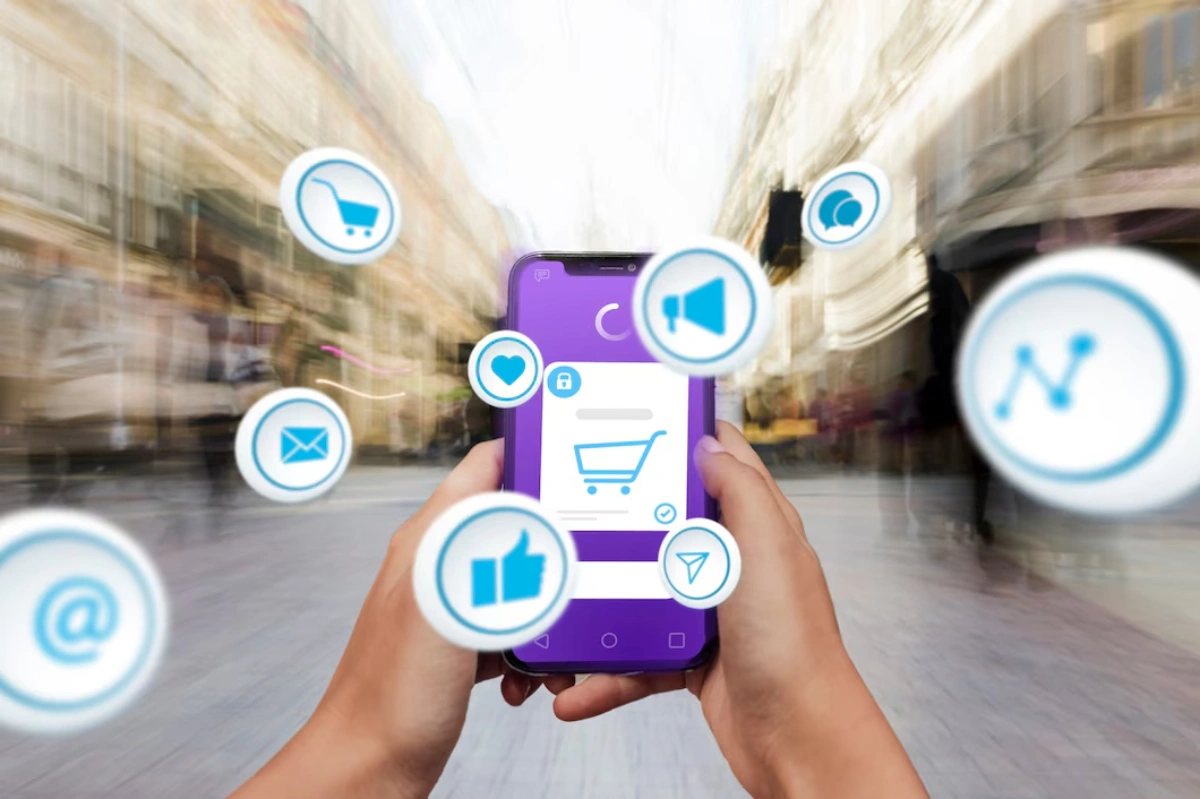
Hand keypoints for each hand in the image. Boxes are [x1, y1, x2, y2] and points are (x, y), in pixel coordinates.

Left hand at [231, 439, 547, 798]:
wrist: (367, 771)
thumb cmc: (390, 702)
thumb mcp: (438, 612)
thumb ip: (470, 551)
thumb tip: (511, 498)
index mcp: (430, 541)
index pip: (485, 467)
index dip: (531, 455)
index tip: (577, 463)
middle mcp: (439, 564)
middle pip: (513, 522)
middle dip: (557, 543)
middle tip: (586, 567)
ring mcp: (450, 604)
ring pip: (520, 579)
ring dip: (549, 605)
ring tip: (556, 642)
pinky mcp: (460, 645)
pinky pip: (512, 626)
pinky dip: (531, 647)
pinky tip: (529, 678)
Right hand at [551, 422, 925, 797]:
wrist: (796, 739)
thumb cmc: (792, 648)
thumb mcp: (768, 550)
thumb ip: (740, 491)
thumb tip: (708, 445)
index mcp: (759, 528)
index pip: (723, 464)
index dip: (686, 438)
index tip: (638, 420)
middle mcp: (736, 565)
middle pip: (669, 525)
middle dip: (623, 517)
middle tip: (575, 502)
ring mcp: (712, 613)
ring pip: (644, 593)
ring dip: (604, 604)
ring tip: (563, 605)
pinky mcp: (692, 659)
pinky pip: (638, 658)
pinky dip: (607, 675)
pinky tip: (577, 689)